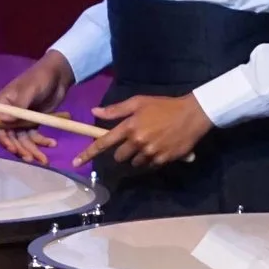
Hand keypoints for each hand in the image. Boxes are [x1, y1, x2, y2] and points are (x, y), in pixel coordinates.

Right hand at [0, 51, 74, 163]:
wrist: (59, 75)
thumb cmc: (39, 79)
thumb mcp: (29, 91)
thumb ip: (18, 108)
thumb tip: (1, 122)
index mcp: (1, 105)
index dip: (3, 139)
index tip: (13, 149)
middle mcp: (8, 115)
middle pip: (10, 137)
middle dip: (20, 148)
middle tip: (31, 158)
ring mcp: (21, 120)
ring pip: (22, 140)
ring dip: (32, 150)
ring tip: (43, 159)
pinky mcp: (33, 123)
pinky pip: (34, 137)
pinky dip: (42, 142)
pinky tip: (52, 143)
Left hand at [77, 93, 213, 170]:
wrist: (192, 115)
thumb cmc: (164, 106)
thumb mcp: (139, 102)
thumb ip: (116, 110)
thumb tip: (95, 111)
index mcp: (129, 127)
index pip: (104, 142)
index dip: (89, 153)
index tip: (76, 162)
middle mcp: (137, 142)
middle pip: (119, 157)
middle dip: (123, 151)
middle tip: (134, 140)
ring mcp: (150, 153)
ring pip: (134, 163)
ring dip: (137, 156)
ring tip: (150, 142)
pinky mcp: (163, 160)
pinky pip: (149, 165)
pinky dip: (151, 159)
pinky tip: (160, 147)